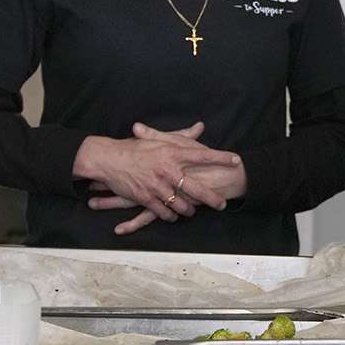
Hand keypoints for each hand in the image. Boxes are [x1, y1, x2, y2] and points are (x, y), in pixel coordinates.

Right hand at [74, 122, 240, 227]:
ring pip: (180, 204)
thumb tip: (200, 127)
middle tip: (222, 203)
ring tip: (193, 212)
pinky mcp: (145, 197)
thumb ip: (182, 136)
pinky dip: (170, 215)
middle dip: (211, 198)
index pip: (202, 154)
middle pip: (196, 187)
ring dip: (188, 210)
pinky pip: (163, 211)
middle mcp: (167, 170)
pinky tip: (174, 217)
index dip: (220, 158)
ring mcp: (157, 186)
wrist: (108, 159)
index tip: (236, 161)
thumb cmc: (135, 148)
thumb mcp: (159, 139)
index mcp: (172, 153)